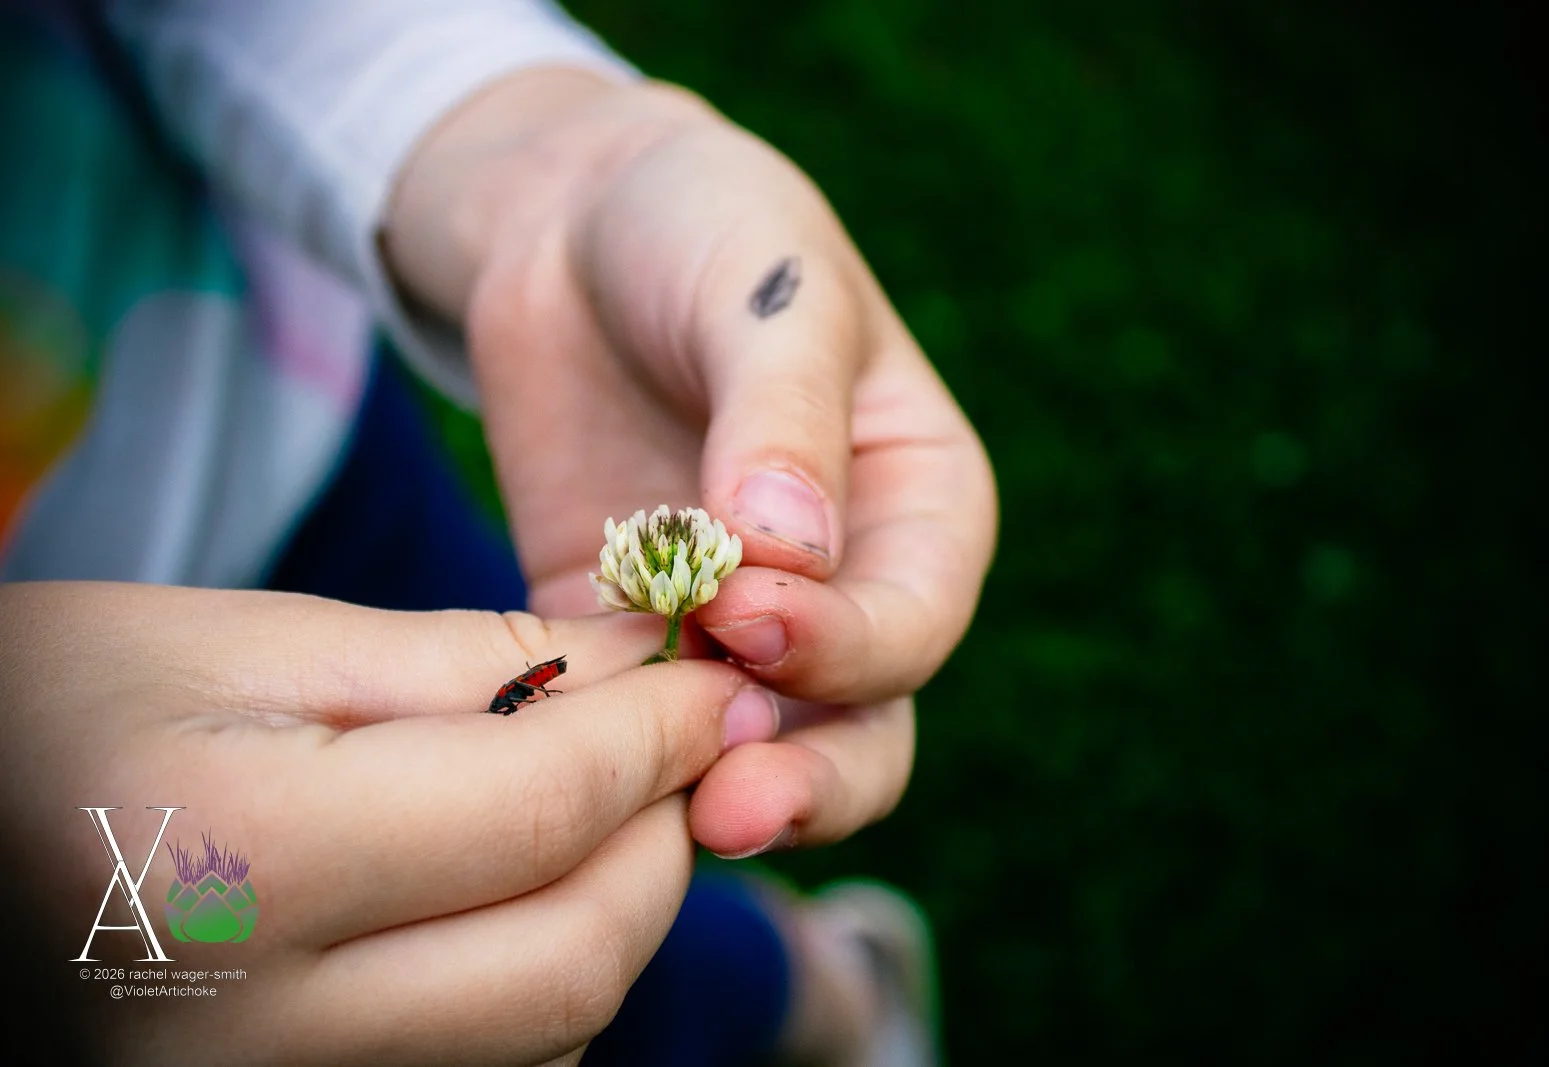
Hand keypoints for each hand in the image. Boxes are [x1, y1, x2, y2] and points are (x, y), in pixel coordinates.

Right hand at [0, 582, 767, 1065]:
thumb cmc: (53, 712)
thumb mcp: (242, 647)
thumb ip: (467, 661)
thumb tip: (646, 662)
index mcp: (229, 865)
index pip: (539, 813)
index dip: (661, 734)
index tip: (717, 680)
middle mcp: (250, 1036)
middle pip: (573, 957)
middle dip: (661, 836)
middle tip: (676, 743)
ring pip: (549, 1034)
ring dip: (613, 911)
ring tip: (594, 804)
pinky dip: (541, 981)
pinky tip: (515, 892)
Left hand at [385, 71, 997, 857]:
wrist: (569, 219)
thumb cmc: (703, 225)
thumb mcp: (764, 289)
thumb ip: (785, 415)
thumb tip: (794, 552)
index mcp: (920, 502)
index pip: (915, 616)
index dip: (848, 642)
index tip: (748, 616)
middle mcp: (847, 582)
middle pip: (862, 724)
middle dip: (806, 772)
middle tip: (730, 805)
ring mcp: (737, 622)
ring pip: (760, 750)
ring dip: (716, 788)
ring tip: (661, 815)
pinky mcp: (629, 636)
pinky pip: (636, 723)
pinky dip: (612, 753)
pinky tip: (559, 758)